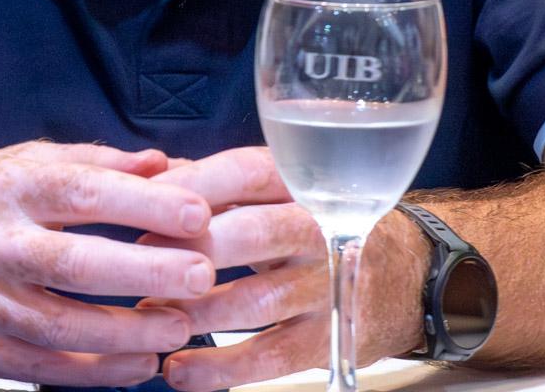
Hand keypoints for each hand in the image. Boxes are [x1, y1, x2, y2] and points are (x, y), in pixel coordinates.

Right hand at [0, 141, 216, 384]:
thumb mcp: (18, 163)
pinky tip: (139, 366)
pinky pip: (42, 368)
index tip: (198, 212)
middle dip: (145, 270)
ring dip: (130, 331)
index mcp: (5, 188)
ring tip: (181, 326)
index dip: (143, 202)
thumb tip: (164, 164)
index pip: (81, 191)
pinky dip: (96, 372)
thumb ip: (92, 162)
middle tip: (202, 274)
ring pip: (62, 325)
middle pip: (75, 262)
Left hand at [136, 147, 430, 391]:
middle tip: (138, 267)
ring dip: (194, 313)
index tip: (139, 207)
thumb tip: (145, 178)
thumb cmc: (320, 221)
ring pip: (254, 300)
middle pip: (251, 233)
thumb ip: (215, 183)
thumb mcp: (279, 187)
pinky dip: (220, 369)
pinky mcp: (326, 338)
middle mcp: (318, 227)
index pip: (242, 173)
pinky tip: (180, 371)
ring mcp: (325, 286)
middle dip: (189, 252)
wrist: (406, 273)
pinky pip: (269, 357)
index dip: (189, 189)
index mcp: (299, 180)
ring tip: (148, 321)